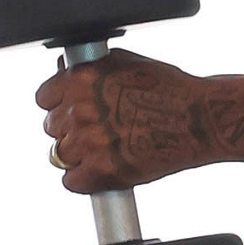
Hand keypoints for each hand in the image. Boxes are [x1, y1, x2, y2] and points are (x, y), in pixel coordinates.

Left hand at [35, 48, 210, 193]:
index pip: (44, 97)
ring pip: (60, 155)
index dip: (59, 102)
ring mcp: (89, 143)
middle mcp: (81, 110)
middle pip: (52, 127)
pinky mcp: (101, 172)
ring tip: (105, 146)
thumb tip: (65, 67)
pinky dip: (85, 177)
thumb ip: (93, 67)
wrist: (199, 120)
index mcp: (83, 79)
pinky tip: (104, 165)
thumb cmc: (170, 89)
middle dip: (71, 127)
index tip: (71, 107)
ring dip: (78, 153)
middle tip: (98, 127)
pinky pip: (72, 181)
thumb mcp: (128, 63)